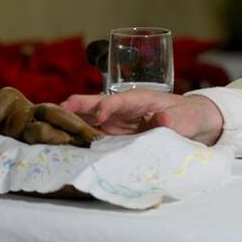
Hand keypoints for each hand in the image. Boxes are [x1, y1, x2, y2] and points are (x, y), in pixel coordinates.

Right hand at [60, 91, 223, 145]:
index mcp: (139, 98)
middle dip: (77, 106)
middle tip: (55, 111)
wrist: (191, 123)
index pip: (119, 99)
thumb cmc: (188, 116)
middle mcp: (123, 107)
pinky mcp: (114, 133)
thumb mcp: (184, 119)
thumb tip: (162, 120)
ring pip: (89, 118)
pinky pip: (93, 133)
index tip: (99, 115)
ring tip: (50, 127)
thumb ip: (172, 120)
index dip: (107, 105)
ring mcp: (116, 120)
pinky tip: (63, 142)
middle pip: (96, 103)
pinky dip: (78, 136)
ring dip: (71, 122)